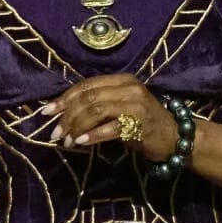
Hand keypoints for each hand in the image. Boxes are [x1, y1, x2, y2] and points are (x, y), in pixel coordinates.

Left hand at [40, 76, 178, 161]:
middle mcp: (128, 88)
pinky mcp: (139, 123)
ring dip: (77, 126)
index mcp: (122, 80)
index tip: (47, 112)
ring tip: (66, 141)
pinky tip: (81, 143)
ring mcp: (135, 104)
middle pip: (89, 97)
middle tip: (55, 132)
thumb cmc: (143, 124)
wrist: (174, 137)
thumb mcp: (120, 108)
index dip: (64, 98)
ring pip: (96, 110)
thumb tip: (63, 113)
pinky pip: (109, 128)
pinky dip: (92, 135)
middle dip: (67, 115)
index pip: (86, 85)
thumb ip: (97, 105)